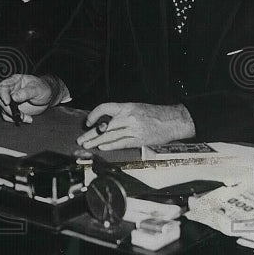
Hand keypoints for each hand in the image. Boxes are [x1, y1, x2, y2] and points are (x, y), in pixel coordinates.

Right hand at [0, 73, 68, 122]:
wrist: (47, 98)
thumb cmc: (43, 89)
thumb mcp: (37, 89)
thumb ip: (26, 93)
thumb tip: (14, 97)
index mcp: (15, 81)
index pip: (4, 86)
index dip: (3, 94)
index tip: (7, 102)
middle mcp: (10, 90)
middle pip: (1, 99)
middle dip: (9, 109)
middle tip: (20, 114)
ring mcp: (11, 100)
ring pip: (3, 109)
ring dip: (13, 116)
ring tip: (26, 117)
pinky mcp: (13, 109)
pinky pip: (8, 116)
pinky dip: (15, 119)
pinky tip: (26, 118)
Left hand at [77, 102, 196, 149]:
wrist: (172, 121)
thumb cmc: (153, 113)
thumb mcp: (135, 107)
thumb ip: (120, 113)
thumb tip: (103, 122)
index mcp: (127, 107)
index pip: (104, 108)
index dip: (94, 115)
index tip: (87, 122)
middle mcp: (129, 118)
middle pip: (104, 126)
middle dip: (91, 134)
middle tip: (81, 139)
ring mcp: (133, 130)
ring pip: (110, 136)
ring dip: (97, 142)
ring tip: (87, 145)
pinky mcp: (139, 140)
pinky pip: (121, 144)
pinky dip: (110, 146)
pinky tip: (102, 148)